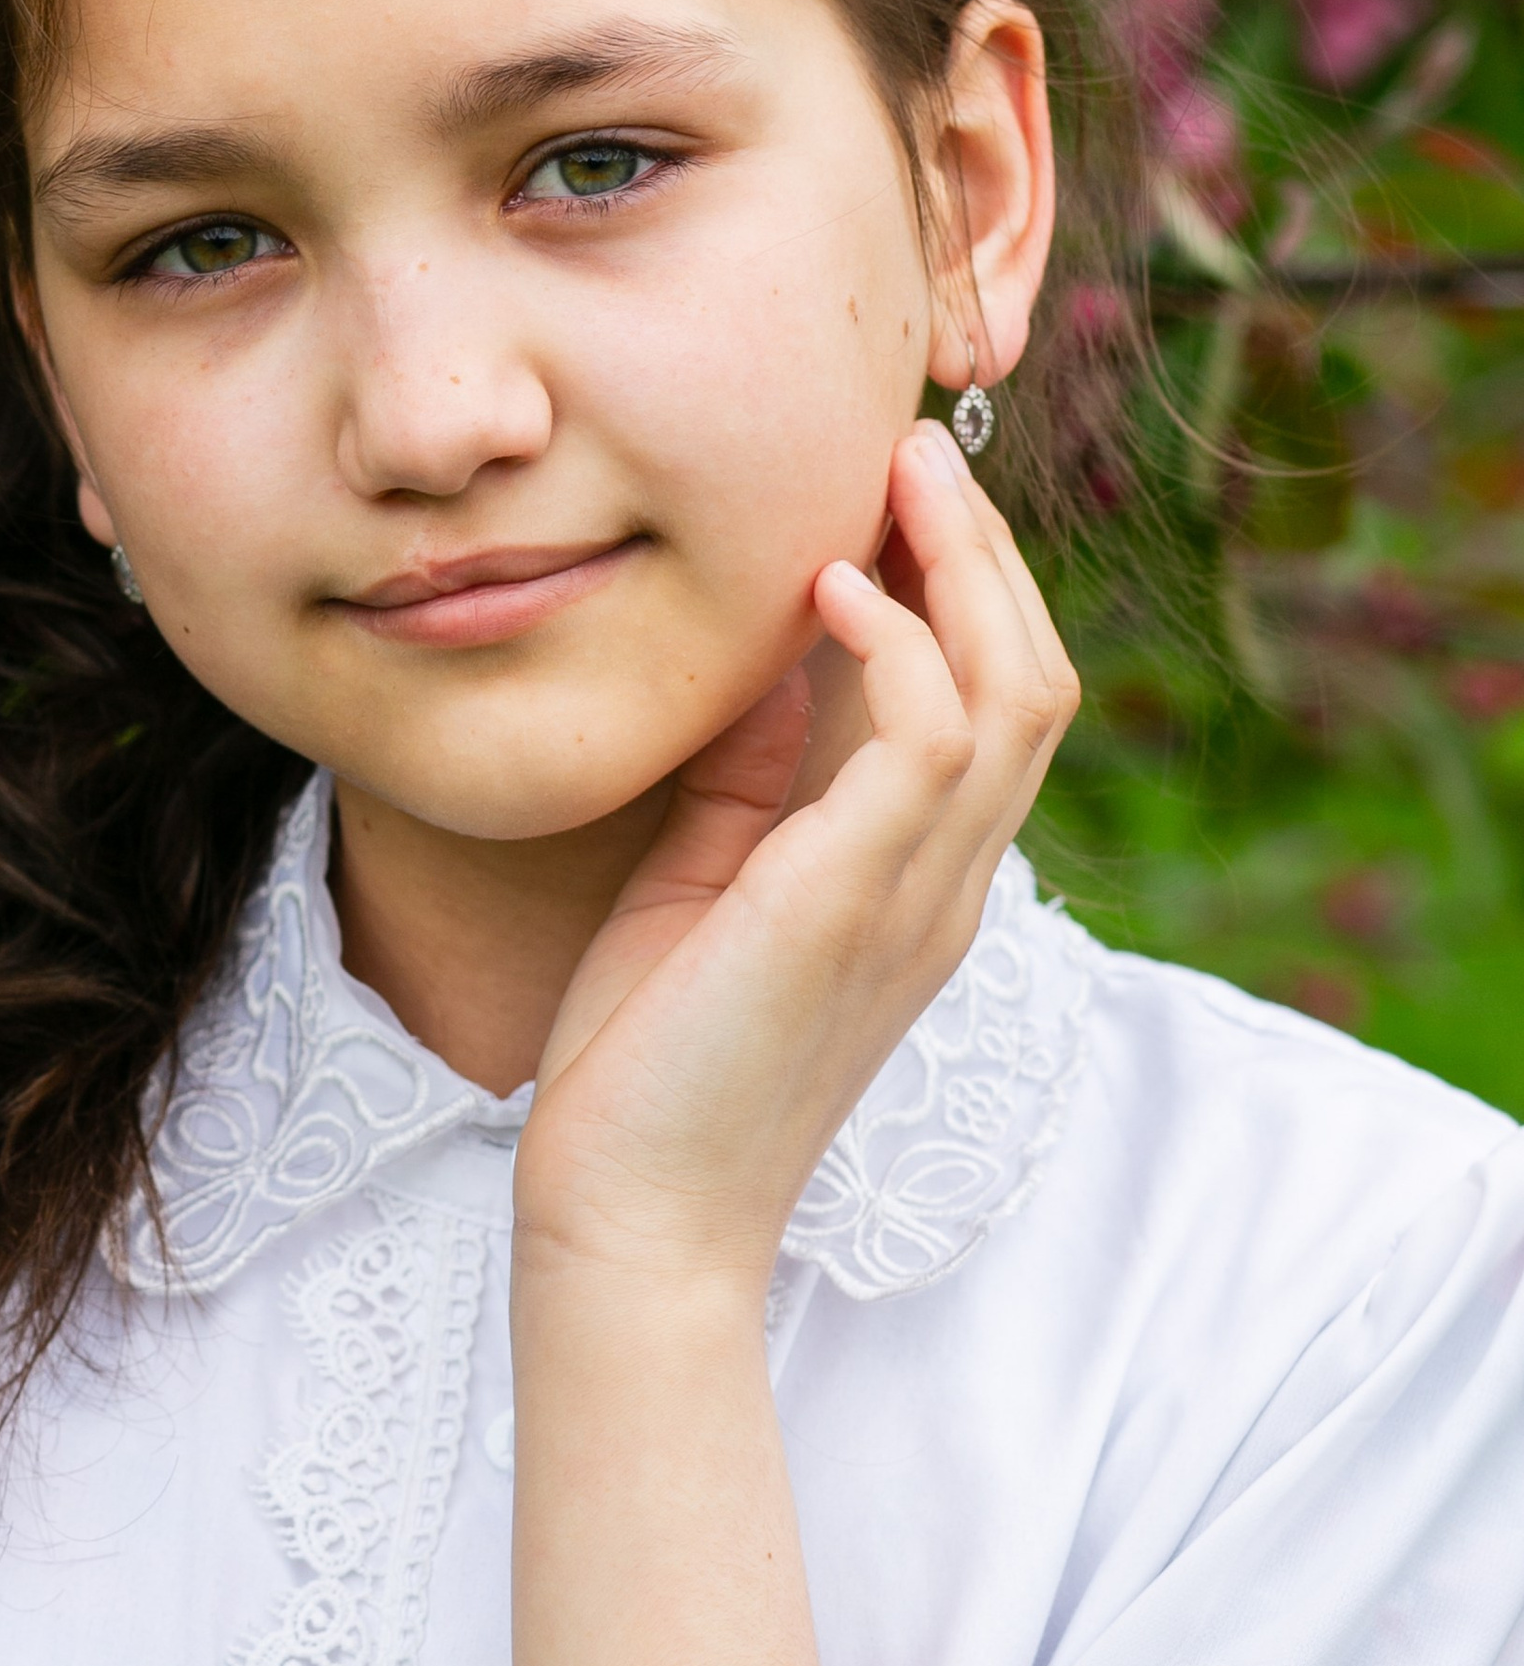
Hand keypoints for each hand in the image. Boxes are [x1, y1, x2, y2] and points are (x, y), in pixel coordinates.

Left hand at [512, 421, 1078, 1299]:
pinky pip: (930, 745)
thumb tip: (764, 653)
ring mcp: (912, 901)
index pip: (998, 707)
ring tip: (894, 476)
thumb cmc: (650, 1060)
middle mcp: (943, 889)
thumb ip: (756, 778)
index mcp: (918, 885)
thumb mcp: (708, 881)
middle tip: (912, 449)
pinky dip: (895, 646)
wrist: (629, 1216)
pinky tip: (828, 587)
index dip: (968, 590)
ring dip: (962, 569)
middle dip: (984, 552)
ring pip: (1015, 694)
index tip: (896, 493)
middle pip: (1036, 679)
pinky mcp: (849, 909)